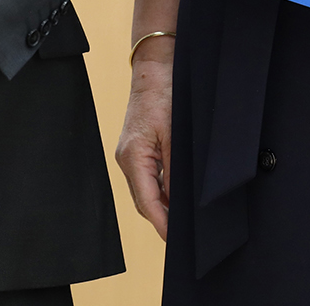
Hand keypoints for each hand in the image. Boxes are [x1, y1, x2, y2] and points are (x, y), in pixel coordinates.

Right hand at [115, 38, 174, 239]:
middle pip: (143, 200)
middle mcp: (126, 159)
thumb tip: (180, 201)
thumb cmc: (164, 96)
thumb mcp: (175, 135)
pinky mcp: (135, 149)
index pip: (146, 202)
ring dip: (161, 205)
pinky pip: (146, 178)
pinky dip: (160, 190)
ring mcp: (129, 154)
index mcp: (132, 157)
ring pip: (145, 191)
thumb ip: (176, 170)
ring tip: (182, 220)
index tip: (175, 240)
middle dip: (161, 219)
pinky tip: (175, 194)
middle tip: (183, 236)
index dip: (162, 224)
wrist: (154, 69)